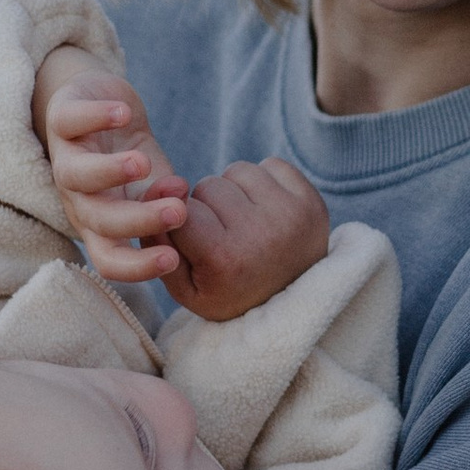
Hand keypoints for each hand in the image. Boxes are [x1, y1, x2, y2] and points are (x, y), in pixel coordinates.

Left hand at [34, 47, 189, 284]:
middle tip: (178, 211)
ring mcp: (66, 157)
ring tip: (143, 164)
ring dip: (109, 171)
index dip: (135, 267)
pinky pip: (68, 121)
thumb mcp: (152, 186)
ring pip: (74, 175)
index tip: (173, 258)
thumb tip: (181, 209)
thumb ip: (165, 202)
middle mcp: (78, 196)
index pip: (108, 259)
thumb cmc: (129, 157)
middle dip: (138, 220)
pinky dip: (96, 116)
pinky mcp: (61, 118)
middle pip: (96, 220)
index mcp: (99, 222)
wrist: (101, 108)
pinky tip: (126, 114)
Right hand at [167, 157, 330, 322]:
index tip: (198, 239)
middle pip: (208, 185)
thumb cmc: (230, 293)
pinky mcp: (312, 201)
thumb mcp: (184, 288)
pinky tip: (266, 210)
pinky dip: (264, 181)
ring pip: (238, 170)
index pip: (182, 209)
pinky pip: (272, 164)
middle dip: (209, 204)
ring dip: (236, 190)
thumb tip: (159, 188)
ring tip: (245, 221)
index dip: (183, 220)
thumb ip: (157, 243)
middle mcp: (259, 234)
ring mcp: (290, 215)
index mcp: (224, 258)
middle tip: (224, 232)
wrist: (292, 304)